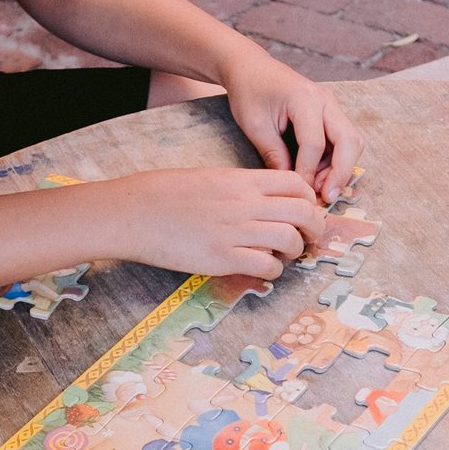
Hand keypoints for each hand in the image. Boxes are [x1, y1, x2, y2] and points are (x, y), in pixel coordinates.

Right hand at [104, 168, 326, 279]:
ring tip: (285, 256)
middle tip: (310, 239)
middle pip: (303, 212)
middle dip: (315, 229)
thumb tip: (263, 202)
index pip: (296, 185)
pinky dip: (274, 271)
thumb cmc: (163, 194)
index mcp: (241, 181)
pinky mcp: (221, 258)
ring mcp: (234, 231)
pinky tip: (264, 269)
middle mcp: (244, 204)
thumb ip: (240, 189)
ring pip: (290, 240)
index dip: (310, 200)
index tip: (307, 212)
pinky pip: (266, 266)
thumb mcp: (209, 178)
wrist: (132, 212)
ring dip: (295, 251)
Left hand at [218, 54, 364, 201]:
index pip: (315, 143)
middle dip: (341, 173)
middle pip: (349, 141)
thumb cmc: (249, 93)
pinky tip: (317, 175)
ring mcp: (331, 106)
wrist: (251, 68)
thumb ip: (274, 155)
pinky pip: (342, 140)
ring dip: (340, 168)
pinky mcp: (330, 113)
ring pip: (351, 142)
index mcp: (305, 98)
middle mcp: (326, 100)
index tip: (300, 192)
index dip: (308, 172)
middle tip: (327, 198)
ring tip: (319, 188)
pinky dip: (335, 160)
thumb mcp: (255, 126)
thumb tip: (292, 186)